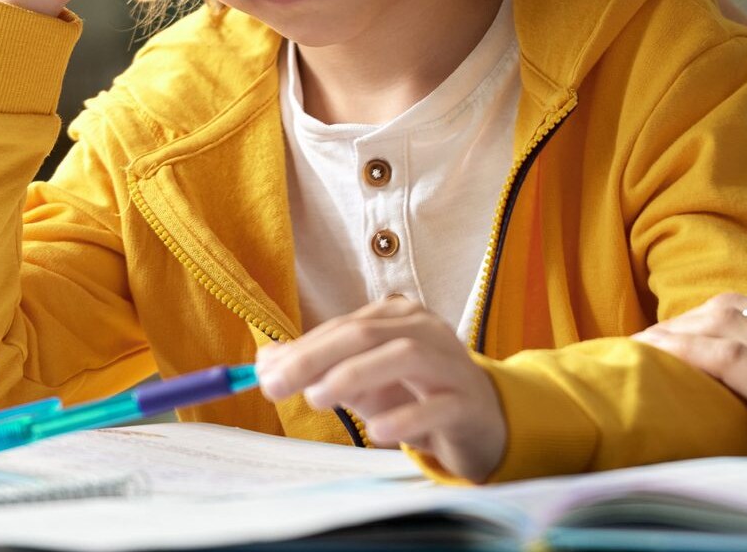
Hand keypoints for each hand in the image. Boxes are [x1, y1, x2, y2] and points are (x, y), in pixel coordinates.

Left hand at [255, 297, 507, 481]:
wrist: (482, 423)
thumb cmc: (416, 394)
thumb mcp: (362, 379)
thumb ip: (318, 367)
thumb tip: (265, 361)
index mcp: (400, 317)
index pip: (343, 326)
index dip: (301, 348)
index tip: (264, 374)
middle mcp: (427, 331)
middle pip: (366, 333)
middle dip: (314, 357)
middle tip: (275, 386)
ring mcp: (451, 365)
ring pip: (404, 355)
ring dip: (355, 374)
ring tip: (318, 399)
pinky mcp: (467, 403)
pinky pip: (438, 406)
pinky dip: (406, 417)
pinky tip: (378, 431)